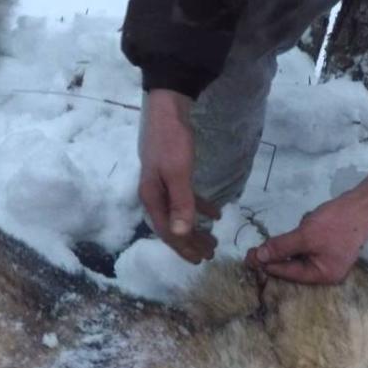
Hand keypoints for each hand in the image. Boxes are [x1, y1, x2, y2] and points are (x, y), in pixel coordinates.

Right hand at [138, 89, 218, 262]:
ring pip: (179, 214)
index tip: (199, 260)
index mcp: (152, 198)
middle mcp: (154, 194)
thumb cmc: (172, 140)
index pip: (167, 231)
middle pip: (172, 226)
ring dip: (195, 228)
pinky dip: (199, 206)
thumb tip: (180, 235)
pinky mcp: (172, 173)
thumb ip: (181, 203)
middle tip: (210, 254)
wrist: (167, 108)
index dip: (183, 247)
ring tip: (212, 240)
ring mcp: (162, 183)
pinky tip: (215, 212)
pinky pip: (185, 197)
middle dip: (190, 242)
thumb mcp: (178, 173)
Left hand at [248, 168, 367, 283]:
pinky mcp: (329, 247)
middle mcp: (326, 273)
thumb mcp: (305, 235)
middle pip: (293, 267)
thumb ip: (281, 247)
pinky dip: (299, 240)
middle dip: (276, 256)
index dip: (267, 265)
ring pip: (299, 256)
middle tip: (252, 250)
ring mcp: (329, 260)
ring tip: (275, 240)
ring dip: (287, 246)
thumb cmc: (336, 222)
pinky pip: (307, 247)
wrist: (364, 203)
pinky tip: (299, 228)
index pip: (288, 273)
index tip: (248, 258)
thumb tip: (258, 258)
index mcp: (323, 276)